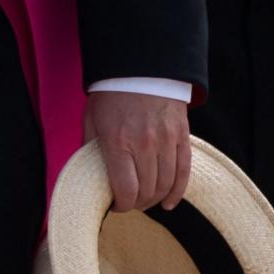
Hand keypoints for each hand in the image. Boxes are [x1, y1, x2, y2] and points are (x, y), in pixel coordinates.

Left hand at [82, 91, 190, 211]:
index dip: (121, 206)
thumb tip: (88, 174)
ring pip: (166, 184)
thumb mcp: (90, 120)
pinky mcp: (182, 136)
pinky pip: (184, 171)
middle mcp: (144, 144)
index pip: (125, 189)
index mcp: (117, 142)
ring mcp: (166, 140)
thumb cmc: (110, 95)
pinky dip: (177, 191)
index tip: (115, 206)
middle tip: (129, 203)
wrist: (140, 68)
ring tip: (145, 201)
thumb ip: (89, 149)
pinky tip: (169, 203)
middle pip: (146, 190)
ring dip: (155, 199)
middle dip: (136, 204)